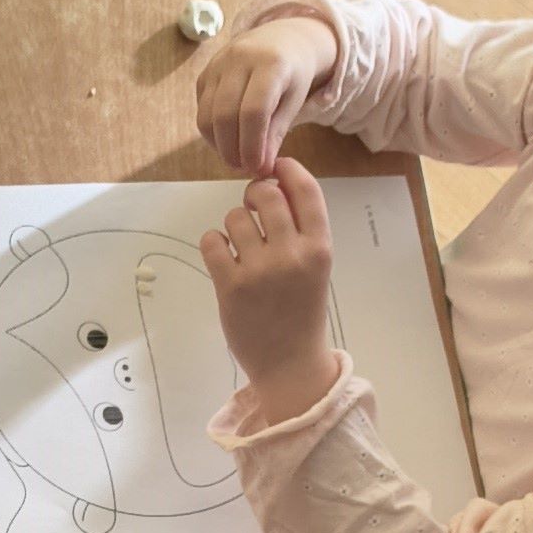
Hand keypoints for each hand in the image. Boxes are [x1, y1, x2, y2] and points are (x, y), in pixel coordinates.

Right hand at [195, 14, 336, 174]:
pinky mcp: (205, 73)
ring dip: (219, 145)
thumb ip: (276, 133)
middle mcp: (240, 58)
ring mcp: (218, 64)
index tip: (257, 167)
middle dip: (232, 149)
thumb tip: (259, 167)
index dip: (252, 145)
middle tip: (244, 169)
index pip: (254, 111)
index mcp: (271, 63)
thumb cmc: (294, 74)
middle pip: (225, 115)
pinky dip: (212, 133)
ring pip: (207, 115)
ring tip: (236, 159)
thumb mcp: (295, 101)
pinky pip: (201, 110)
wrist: (282, 39)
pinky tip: (228, 142)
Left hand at [201, 152, 340, 415]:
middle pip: (266, 194)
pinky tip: (224, 259)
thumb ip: (300, 228)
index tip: (276, 168)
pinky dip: (214, 243)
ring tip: (241, 247)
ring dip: (234, 225)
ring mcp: (260, 271)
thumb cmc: (301, 311)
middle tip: (253, 210)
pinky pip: (212, 240)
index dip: (288, 169)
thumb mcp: (314, 267)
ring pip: (235, 216)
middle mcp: (292, 255)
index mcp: (320, 248)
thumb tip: (274, 181)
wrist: (290, 364)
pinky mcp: (231, 286)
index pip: (306, 190)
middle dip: (255, 194)